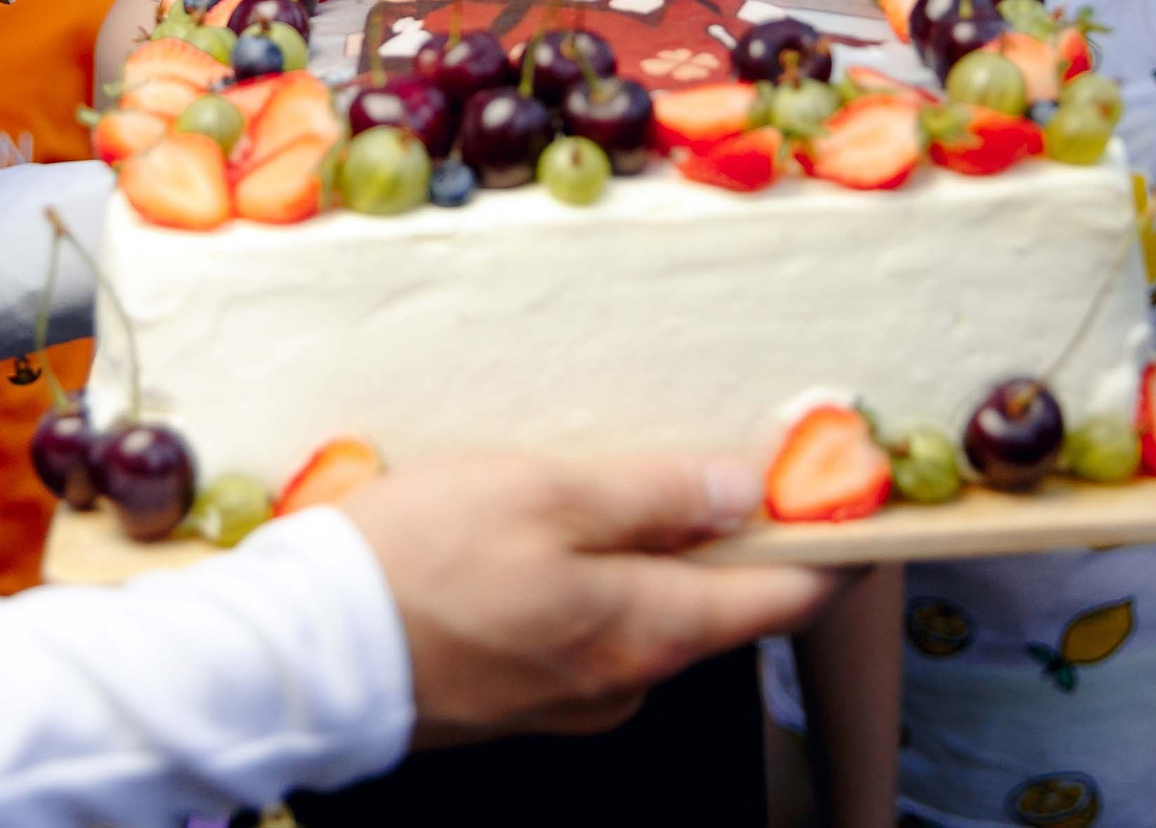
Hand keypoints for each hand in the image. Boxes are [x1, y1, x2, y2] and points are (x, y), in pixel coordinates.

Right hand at [339, 453, 840, 744]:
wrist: (297, 658)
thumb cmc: (417, 563)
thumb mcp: (546, 495)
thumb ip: (656, 496)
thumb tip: (750, 491)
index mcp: (650, 632)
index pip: (787, 595)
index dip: (834, 542)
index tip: (858, 493)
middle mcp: (627, 679)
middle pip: (719, 606)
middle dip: (741, 537)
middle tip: (742, 457)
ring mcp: (571, 698)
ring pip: (646, 615)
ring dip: (655, 554)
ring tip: (621, 479)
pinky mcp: (517, 698)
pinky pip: (585, 629)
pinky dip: (593, 579)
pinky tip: (548, 534)